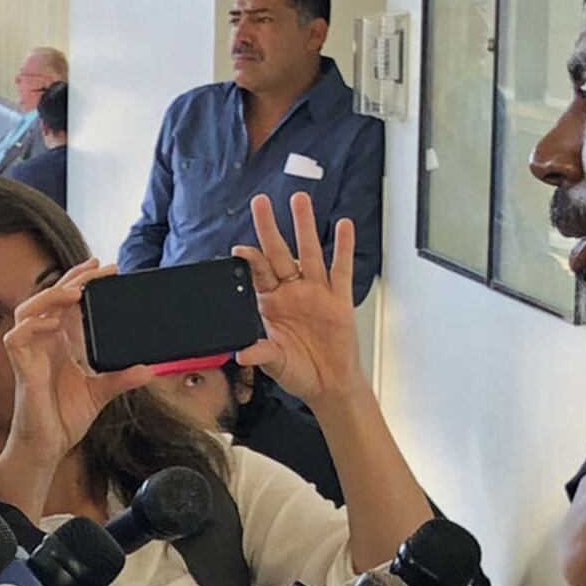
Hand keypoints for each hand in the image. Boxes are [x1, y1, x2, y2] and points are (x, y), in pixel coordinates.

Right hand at [0, 262, 161, 515]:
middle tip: (98, 269)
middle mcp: (44, 343)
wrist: (49, 446)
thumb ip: (122, 378)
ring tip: (74, 292)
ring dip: (50, 297)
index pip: (67, 303)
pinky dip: (31, 327)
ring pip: (28, 310)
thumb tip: (149, 369)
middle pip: (50, 298)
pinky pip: (16, 338)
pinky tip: (50, 323)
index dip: (82, 283)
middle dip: (72, 280)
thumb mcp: (101, 393)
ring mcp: (30, 354)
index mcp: (61, 344)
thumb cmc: (65, 419)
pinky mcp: (22, 369)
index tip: (106, 270)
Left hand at [235, 191, 365, 405]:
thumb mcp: (275, 364)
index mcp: (271, 304)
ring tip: (300, 201)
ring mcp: (316, 293)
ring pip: (310, 252)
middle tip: (261, 202)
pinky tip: (344, 226)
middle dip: (270, 227)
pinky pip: (342, 269)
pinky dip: (344, 247)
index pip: (258, 274)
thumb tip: (242, 353)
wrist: (329, 384)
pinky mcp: (339, 299)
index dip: (250, 260)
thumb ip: (261, 354)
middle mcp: (292, 292)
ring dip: (305, 227)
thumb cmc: (299, 371)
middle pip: (279, 253)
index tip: (241, 249)